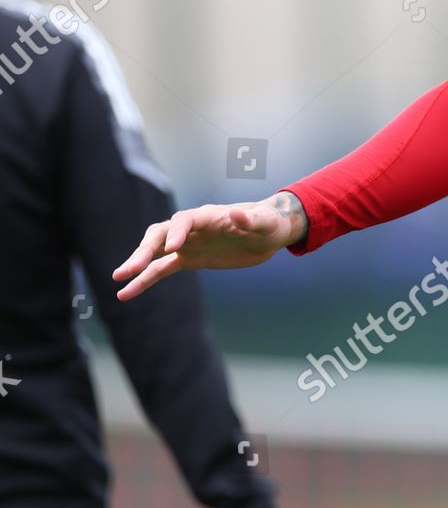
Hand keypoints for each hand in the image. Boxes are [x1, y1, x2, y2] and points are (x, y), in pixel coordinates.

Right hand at [112, 191, 307, 300]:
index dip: (176, 232)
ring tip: (118, 279)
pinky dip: (144, 280)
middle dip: (145, 250)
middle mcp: (192, 228)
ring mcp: (187, 244)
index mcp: (208, 216)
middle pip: (160, 234)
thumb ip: (252, 219)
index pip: (185, 220)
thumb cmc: (269, 224)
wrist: (267, 234)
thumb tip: (237, 214)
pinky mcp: (188, 259)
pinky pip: (160, 269)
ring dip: (137, 264)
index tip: (172, 248)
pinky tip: (126, 293)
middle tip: (131, 268)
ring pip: (155, 252)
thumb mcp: (266, 223)